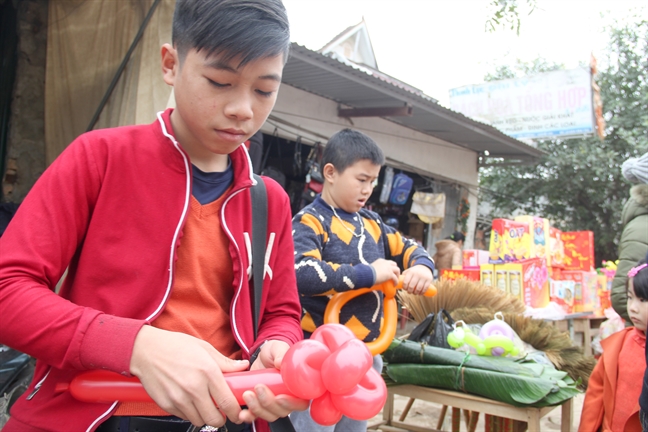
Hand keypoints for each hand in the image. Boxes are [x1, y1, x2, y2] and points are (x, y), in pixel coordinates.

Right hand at [130, 326, 249, 427]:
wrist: (146, 350)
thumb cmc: (174, 346)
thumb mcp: (204, 348)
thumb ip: (225, 362)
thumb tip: (242, 367)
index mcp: (207, 372)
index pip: (227, 402)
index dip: (236, 412)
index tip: (238, 412)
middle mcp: (194, 388)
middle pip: (214, 418)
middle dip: (221, 418)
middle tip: (222, 411)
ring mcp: (179, 398)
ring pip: (199, 421)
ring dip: (205, 416)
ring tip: (204, 404)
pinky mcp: (167, 405)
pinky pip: (184, 417)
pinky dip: (190, 413)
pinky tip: (189, 401)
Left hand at [241, 340, 308, 422]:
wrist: (259, 356)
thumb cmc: (274, 352)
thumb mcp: (278, 348)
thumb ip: (281, 354)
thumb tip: (280, 363)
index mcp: (297, 387)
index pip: (301, 403)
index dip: (291, 403)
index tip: (279, 397)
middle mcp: (288, 398)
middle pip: (283, 411)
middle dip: (269, 403)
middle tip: (258, 387)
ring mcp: (274, 403)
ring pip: (270, 415)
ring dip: (257, 408)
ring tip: (247, 393)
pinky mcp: (260, 405)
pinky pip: (256, 416)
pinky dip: (249, 416)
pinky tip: (243, 412)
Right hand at [370, 259, 399, 284]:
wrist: (367, 275)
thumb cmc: (367, 273)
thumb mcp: (372, 269)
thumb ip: (375, 270)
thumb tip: (375, 275)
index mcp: (381, 261)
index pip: (388, 262)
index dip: (390, 267)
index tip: (389, 271)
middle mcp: (386, 263)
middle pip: (394, 264)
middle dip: (395, 269)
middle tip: (394, 274)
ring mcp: (389, 268)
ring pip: (397, 270)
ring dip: (397, 275)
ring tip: (396, 280)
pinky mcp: (390, 274)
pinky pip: (395, 278)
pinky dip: (396, 282)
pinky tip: (394, 285)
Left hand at [401, 265, 433, 294]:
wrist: (425, 267)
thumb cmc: (414, 271)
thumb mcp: (408, 271)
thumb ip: (403, 276)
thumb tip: (397, 283)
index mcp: (411, 272)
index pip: (406, 282)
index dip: (404, 287)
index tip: (405, 289)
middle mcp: (417, 274)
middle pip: (412, 286)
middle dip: (409, 291)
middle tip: (409, 292)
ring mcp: (423, 277)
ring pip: (418, 288)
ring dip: (415, 293)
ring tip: (414, 293)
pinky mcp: (429, 280)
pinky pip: (425, 288)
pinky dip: (422, 292)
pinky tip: (420, 294)